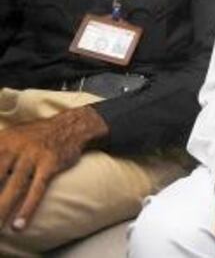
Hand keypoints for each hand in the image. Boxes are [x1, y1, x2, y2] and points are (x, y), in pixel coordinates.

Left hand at [0, 106, 106, 229]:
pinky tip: (18, 225)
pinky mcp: (50, 164)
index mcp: (1, 141)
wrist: (71, 125)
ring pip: (14, 187)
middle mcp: (14, 147)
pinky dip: (27, 209)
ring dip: (2, 209)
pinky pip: (36, 189)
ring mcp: (33, 155)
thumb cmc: (36, 135)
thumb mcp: (10, 136)